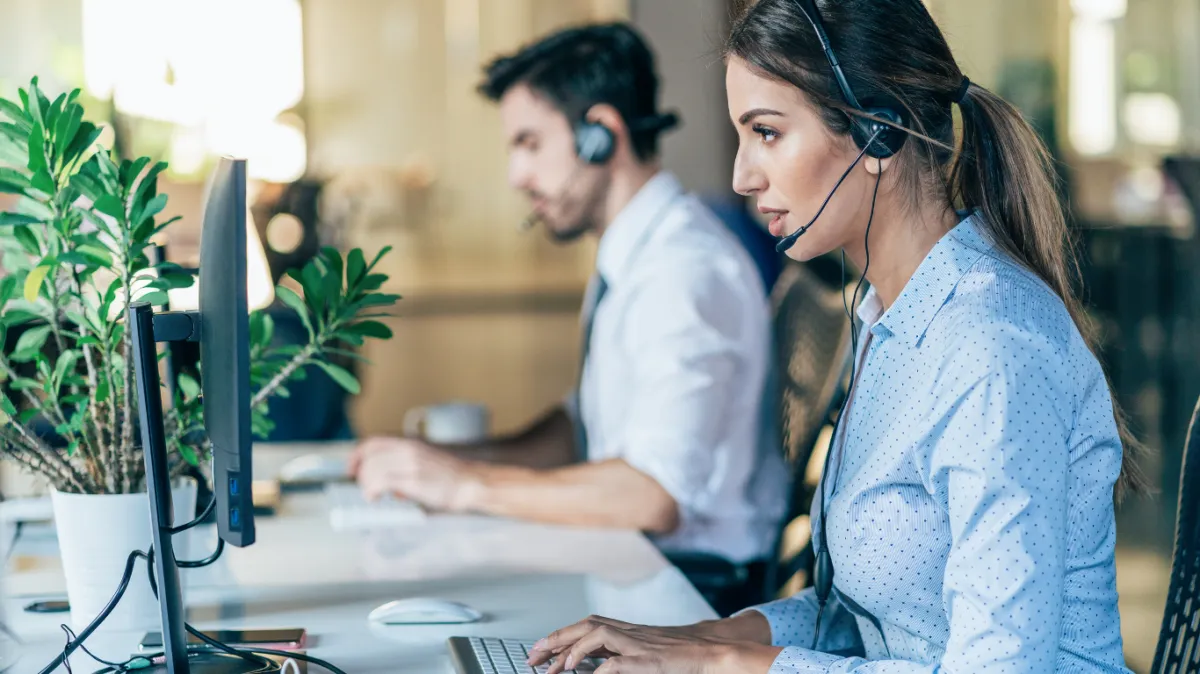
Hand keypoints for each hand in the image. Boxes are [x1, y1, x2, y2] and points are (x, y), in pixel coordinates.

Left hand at [349, 436, 482, 511]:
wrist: (471, 483)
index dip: (357, 455)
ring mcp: (411, 463)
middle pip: (369, 456)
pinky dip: (372, 490)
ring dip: (366, 484)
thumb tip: (390, 489)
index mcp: (410, 444)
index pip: (373, 442)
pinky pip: (381, 481)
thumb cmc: (452, 478)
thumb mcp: (425, 464)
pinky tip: (377, 498)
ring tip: (373, 496)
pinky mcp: (413, 479)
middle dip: (361, 473)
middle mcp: (408, 449)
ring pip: (372, 468)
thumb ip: (406, 470)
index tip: (352, 469)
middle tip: (366, 488)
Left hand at [528, 615, 771, 673]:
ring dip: (574, 650)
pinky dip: (601, 670)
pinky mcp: (650, 660)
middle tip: (533, 657)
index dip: (560, 635)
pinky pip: (619, 662)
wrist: (711, 654)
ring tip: (557, 669)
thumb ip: (617, 655)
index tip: (539, 651)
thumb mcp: (643, 653)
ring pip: (599, 633)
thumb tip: (589, 668)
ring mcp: (640, 644)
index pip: (586, 625)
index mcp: (627, 631)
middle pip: (586, 624)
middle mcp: (630, 632)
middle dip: (556, 639)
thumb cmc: (679, 656)